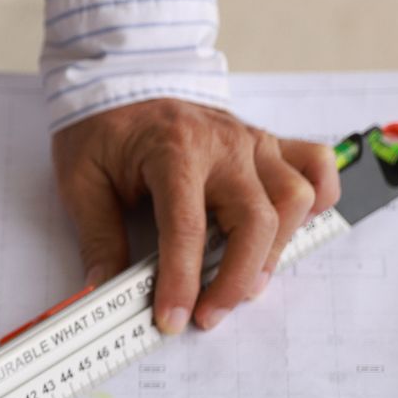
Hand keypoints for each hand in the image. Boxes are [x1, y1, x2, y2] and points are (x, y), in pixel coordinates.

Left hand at [50, 99, 340, 333]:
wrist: (123, 78)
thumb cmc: (103, 128)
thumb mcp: (81, 181)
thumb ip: (98, 237)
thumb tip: (103, 291)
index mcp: (173, 151)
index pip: (187, 228)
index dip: (182, 281)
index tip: (173, 319)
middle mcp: (224, 145)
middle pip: (257, 219)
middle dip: (236, 279)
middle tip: (208, 315)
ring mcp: (253, 142)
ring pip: (296, 199)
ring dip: (275, 250)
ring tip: (242, 283)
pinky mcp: (269, 143)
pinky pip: (316, 166)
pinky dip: (317, 200)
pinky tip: (288, 230)